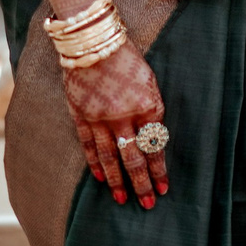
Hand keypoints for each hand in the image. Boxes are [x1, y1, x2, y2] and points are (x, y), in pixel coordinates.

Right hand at [62, 38, 170, 207]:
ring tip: (122, 199)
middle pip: (135, 157)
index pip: (156, 146)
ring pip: (110, 157)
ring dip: (117, 181)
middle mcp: (125, 115)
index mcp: (148, 105)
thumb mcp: (149, 82)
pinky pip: (89, 145)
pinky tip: (100, 178)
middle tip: (147, 203)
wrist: (94, 42)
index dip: (159, 169)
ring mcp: (101, 117)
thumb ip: (150, 110)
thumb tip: (152, 140)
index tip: (164, 188)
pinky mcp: (82, 115)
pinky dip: (95, 163)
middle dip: (142, 183)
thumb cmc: (127, 59)